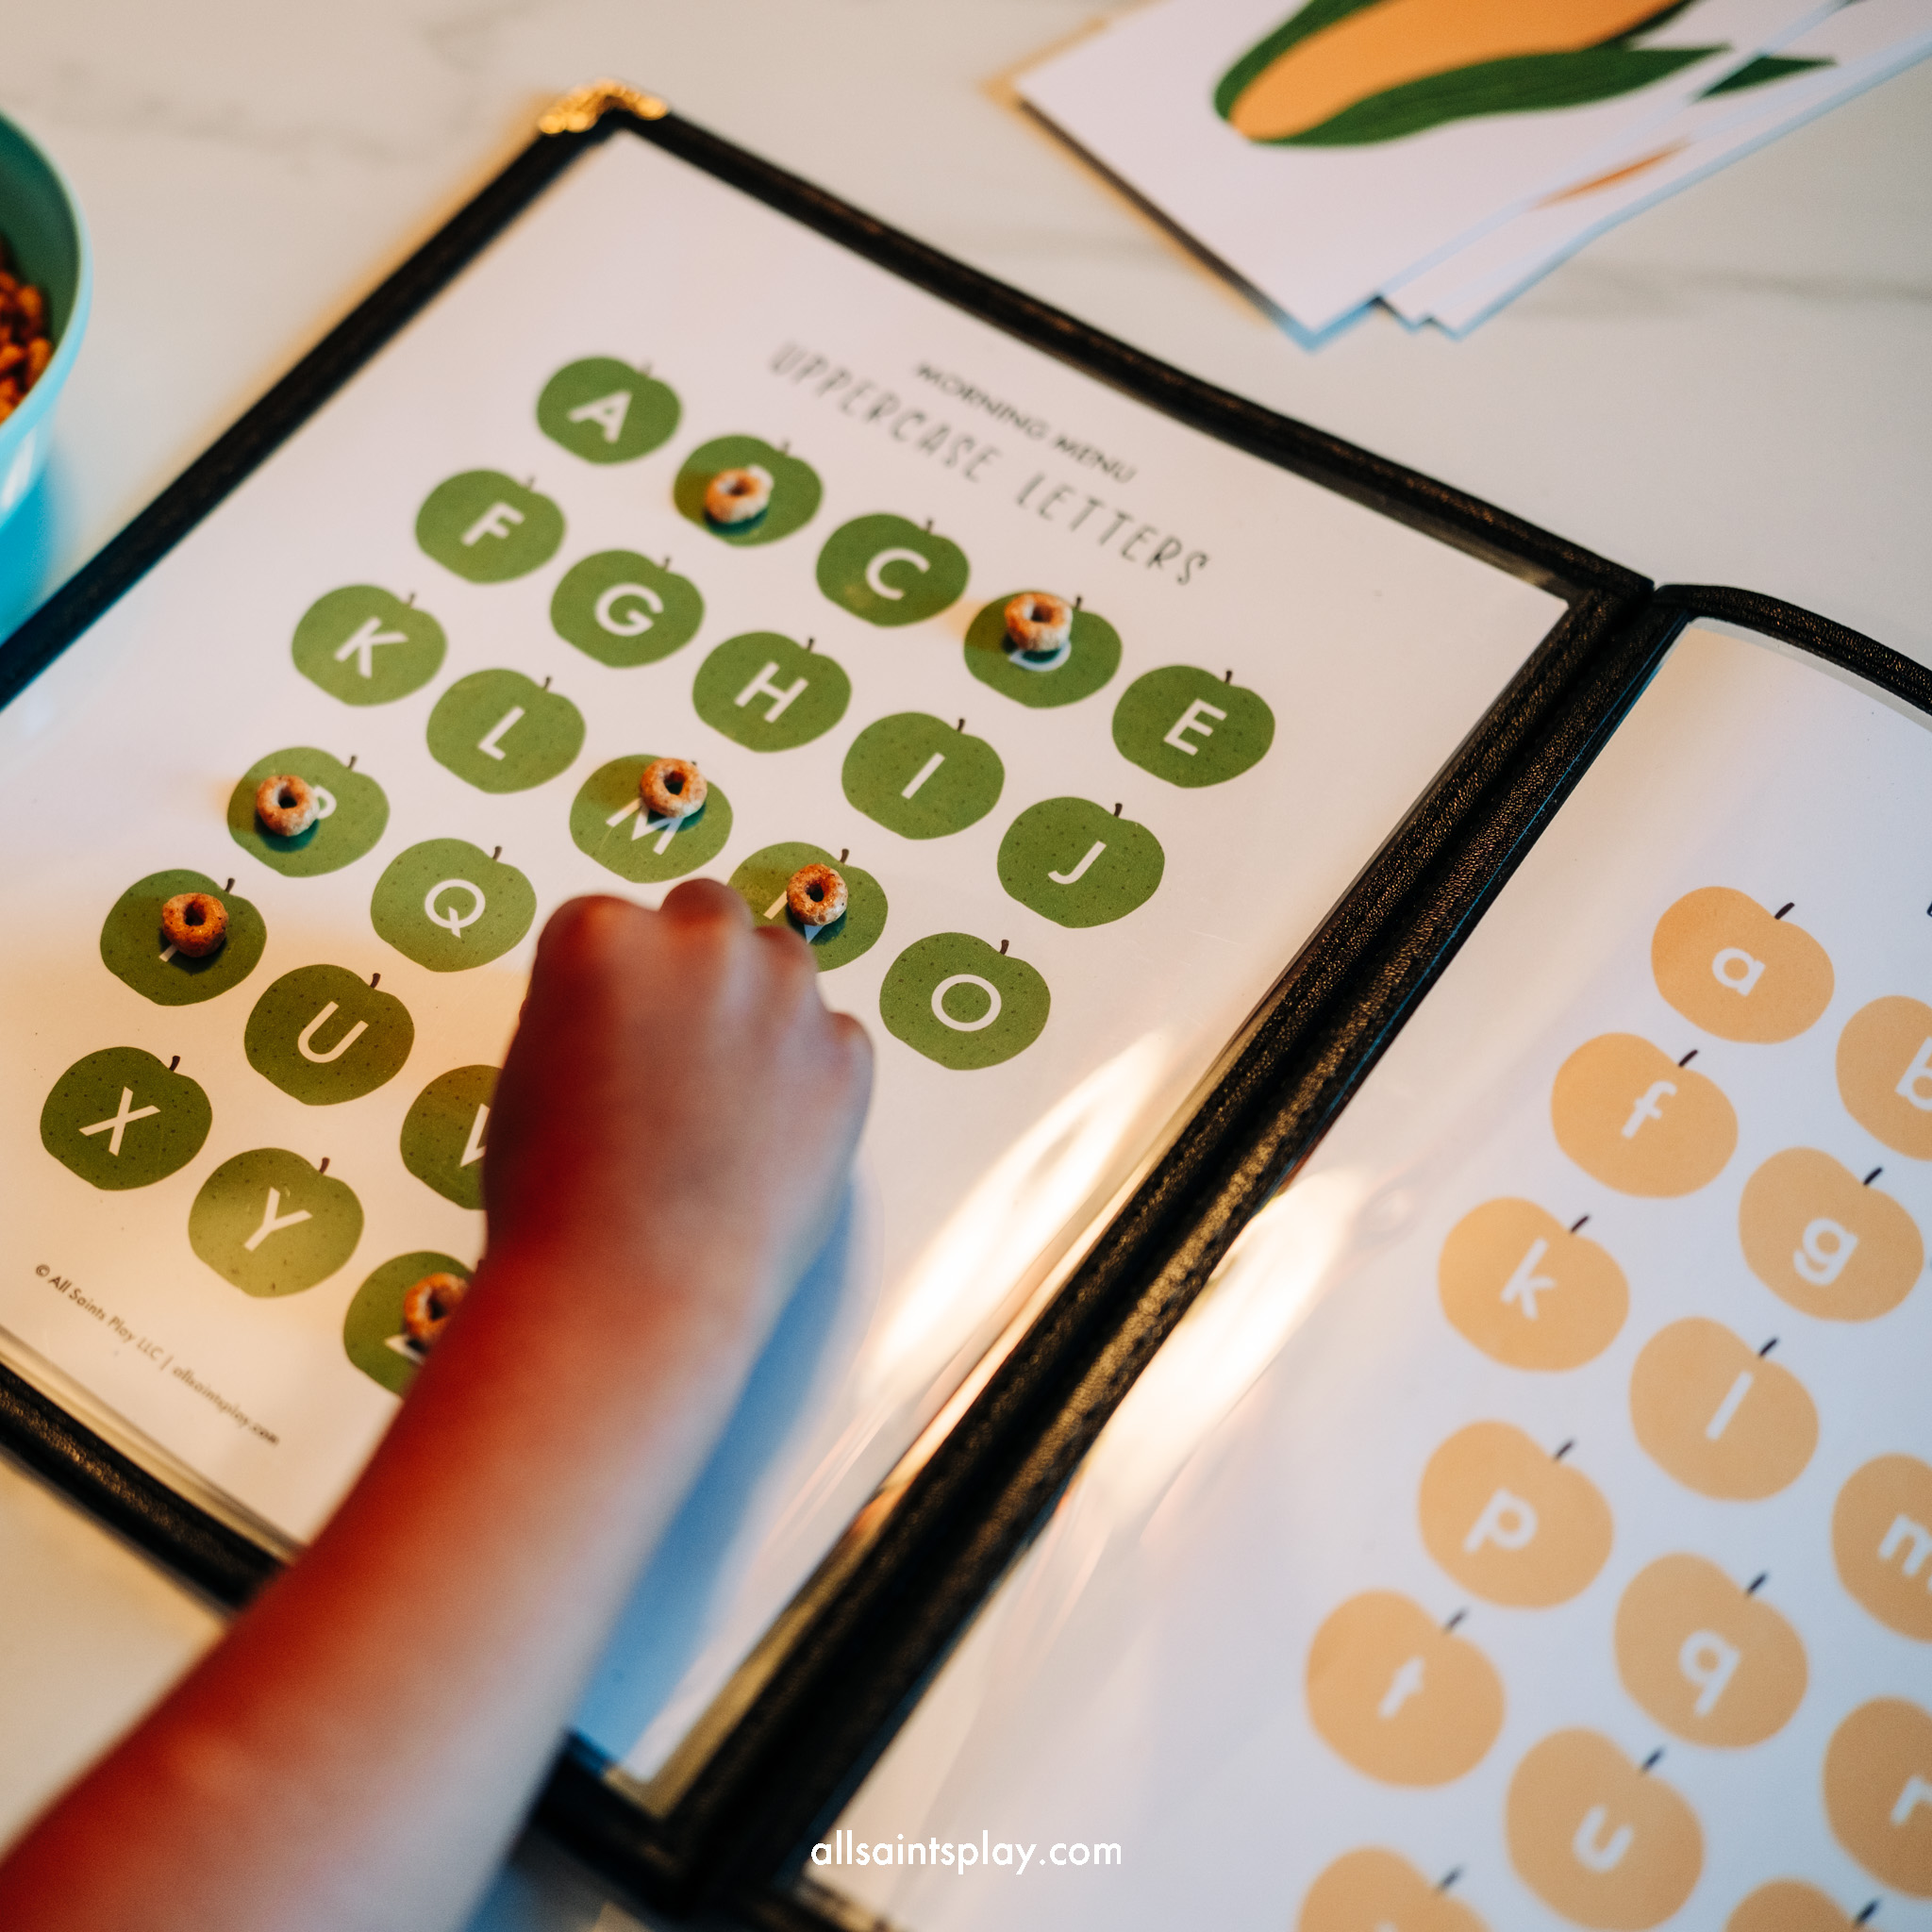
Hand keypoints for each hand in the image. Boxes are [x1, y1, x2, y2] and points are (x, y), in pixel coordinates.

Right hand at [480, 882, 872, 1346]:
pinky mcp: (846, 1052)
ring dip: (759, 1006)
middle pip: (708, 916)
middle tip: (676, 1049)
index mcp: (601, 936)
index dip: (616, 982)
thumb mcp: (530, 1068)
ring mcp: (784, 994)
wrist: (628, 1290)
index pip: (615, 921)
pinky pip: (833, 1036)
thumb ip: (586, 1003)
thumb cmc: (558, 1199)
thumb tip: (628, 998)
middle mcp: (700, 944)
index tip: (614, 1028)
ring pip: (780, 963)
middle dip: (695, 967)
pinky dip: (809, 1070)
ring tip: (722, 1098)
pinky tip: (766, 1132)